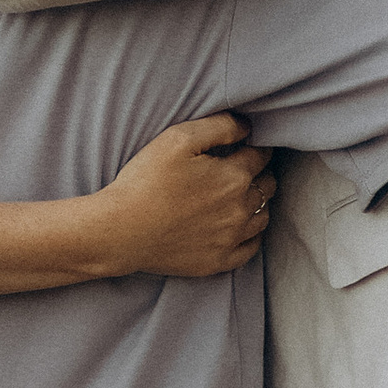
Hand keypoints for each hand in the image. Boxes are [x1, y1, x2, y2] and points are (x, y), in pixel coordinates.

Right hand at [87, 112, 275, 280]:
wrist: (120, 231)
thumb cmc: (145, 181)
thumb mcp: (177, 139)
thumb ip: (219, 126)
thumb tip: (247, 127)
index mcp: (234, 176)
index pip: (261, 156)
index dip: (255, 147)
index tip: (246, 145)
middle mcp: (240, 209)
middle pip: (267, 186)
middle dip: (259, 173)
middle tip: (243, 169)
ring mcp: (232, 238)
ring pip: (263, 216)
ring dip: (258, 203)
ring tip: (242, 196)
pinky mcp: (219, 261)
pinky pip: (251, 248)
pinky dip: (251, 235)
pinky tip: (240, 227)